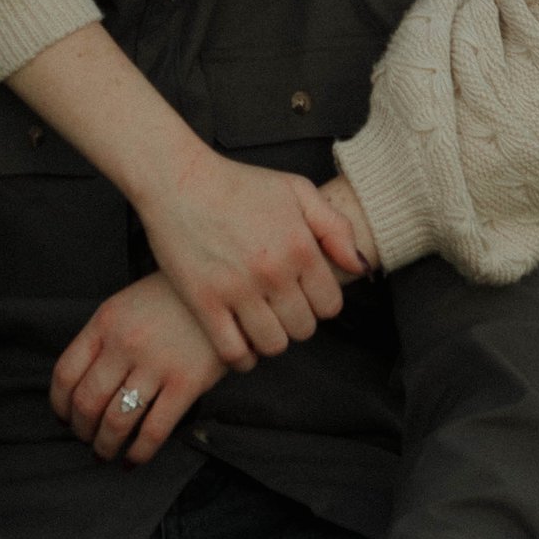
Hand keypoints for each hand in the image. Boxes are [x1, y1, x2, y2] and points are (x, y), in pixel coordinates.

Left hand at [52, 273, 227, 462]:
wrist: (222, 290)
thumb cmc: (170, 300)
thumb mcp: (126, 305)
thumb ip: (102, 339)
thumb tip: (79, 387)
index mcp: (105, 323)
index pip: (65, 374)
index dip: (60, 405)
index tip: (64, 418)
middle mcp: (125, 344)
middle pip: (87, 403)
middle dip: (82, 431)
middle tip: (87, 440)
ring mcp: (156, 364)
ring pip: (116, 422)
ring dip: (105, 447)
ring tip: (105, 454)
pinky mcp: (186, 383)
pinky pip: (154, 431)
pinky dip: (139, 453)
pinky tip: (134, 460)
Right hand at [137, 147, 365, 365]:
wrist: (178, 180)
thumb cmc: (240, 184)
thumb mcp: (296, 190)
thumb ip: (335, 227)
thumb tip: (360, 266)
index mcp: (300, 246)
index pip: (330, 305)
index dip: (320, 304)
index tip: (305, 295)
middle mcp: (273, 271)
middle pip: (303, 329)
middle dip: (297, 321)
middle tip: (282, 307)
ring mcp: (238, 289)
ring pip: (273, 344)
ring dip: (271, 340)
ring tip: (262, 323)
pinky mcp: (204, 302)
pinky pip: (233, 352)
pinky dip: (242, 358)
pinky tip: (241, 344)